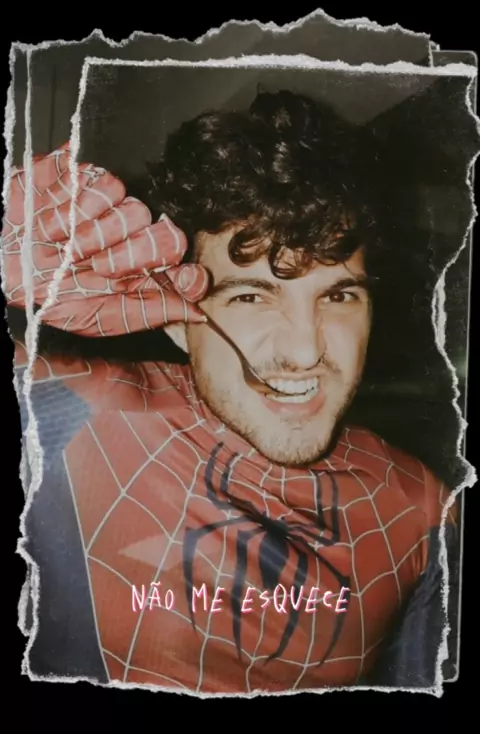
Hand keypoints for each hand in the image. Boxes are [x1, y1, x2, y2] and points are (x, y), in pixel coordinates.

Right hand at [2, 144, 208, 335]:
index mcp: (141, 274)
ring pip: (135, 209)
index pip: (187, 271)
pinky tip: (55, 224)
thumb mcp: (94, 317)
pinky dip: (76, 208)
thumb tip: (195, 313)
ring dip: (97, 235)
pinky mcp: (86, 177)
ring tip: (67, 248)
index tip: (180, 279)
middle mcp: (133, 238)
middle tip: (99, 268)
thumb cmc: (44, 293)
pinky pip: (103, 183)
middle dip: (132, 256)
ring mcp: (111, 206)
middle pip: (166, 236)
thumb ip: (146, 312)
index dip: (187, 275)